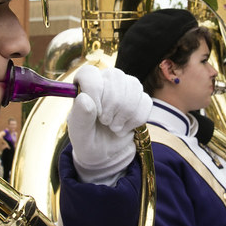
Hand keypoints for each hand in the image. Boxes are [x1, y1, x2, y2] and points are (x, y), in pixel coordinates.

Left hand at [68, 66, 151, 181]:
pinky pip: (146, 102)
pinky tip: (125, 127)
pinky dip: (136, 120)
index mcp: (86, 85)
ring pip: (134, 87)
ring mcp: (126, 87)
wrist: (106, 153)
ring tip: (114, 127)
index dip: (94, 91)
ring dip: (124, 114)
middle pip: (115, 77)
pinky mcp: (141, 98)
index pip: (90, 73)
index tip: (95, 112)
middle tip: (104, 122)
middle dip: (111, 106)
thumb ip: (80, 117)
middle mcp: (106, 80)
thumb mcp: (79, 134)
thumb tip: (84, 98)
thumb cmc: (88, 140)